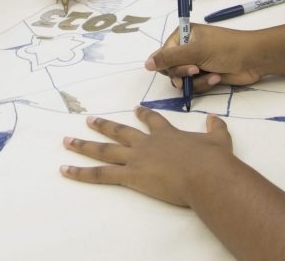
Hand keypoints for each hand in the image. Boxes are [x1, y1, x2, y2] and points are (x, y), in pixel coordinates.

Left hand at [61, 107, 238, 206]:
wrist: (206, 174)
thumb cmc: (214, 160)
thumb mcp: (220, 140)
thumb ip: (216, 128)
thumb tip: (215, 118)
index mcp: (167, 135)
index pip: (153, 121)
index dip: (144, 115)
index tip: (137, 109)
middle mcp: (147, 143)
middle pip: (120, 132)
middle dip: (104, 126)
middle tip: (90, 120)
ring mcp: (136, 158)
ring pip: (104, 150)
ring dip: (84, 145)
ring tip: (67, 141)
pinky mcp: (130, 175)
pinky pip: (100, 174)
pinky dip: (80, 173)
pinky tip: (65, 170)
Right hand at [146, 23, 263, 89]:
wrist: (253, 60)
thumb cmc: (225, 48)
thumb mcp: (196, 51)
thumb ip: (170, 58)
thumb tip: (146, 64)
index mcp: (183, 35)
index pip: (162, 54)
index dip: (168, 64)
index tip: (181, 67)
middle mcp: (187, 49)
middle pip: (170, 69)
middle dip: (182, 73)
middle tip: (195, 70)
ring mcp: (196, 63)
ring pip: (182, 80)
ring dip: (196, 81)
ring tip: (211, 74)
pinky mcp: (204, 76)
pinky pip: (194, 86)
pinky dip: (204, 84)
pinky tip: (216, 78)